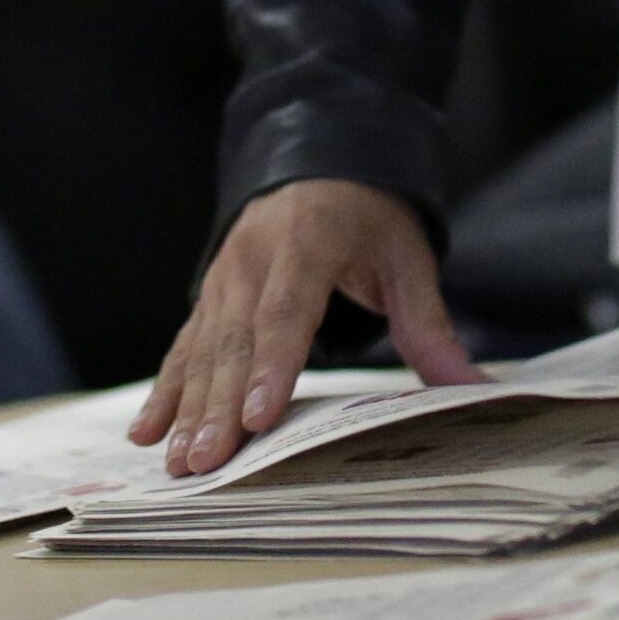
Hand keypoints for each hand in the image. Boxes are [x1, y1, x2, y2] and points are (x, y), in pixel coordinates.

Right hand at [130, 179, 485, 474]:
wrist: (319, 158)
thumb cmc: (369, 215)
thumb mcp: (407, 258)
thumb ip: (429, 325)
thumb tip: (473, 384)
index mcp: (307, 241)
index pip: (288, 309)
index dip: (273, 365)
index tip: (260, 417)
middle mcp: (253, 259)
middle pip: (234, 341)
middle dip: (218, 406)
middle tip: (206, 462)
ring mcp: (223, 277)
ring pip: (202, 350)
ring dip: (187, 408)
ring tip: (179, 461)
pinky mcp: (209, 296)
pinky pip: (183, 347)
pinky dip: (164, 391)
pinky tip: (145, 432)